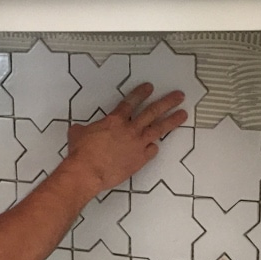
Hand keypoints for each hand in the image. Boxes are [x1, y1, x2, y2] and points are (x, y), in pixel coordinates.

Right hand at [64, 83, 186, 192]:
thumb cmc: (82, 153)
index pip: (131, 102)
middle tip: (179, 96)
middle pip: (153, 111)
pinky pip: (152, 151)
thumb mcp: (78, 134)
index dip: (140, 93)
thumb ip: (82, 129)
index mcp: (115, 120)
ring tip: (183, 114)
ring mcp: (137, 144)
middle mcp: (130, 129)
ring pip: (159, 129)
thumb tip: (77, 129)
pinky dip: (154, 148)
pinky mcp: (140, 159)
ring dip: (172, 120)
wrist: (88, 171)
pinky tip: (155, 146)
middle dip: (167, 102)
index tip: (150, 87)